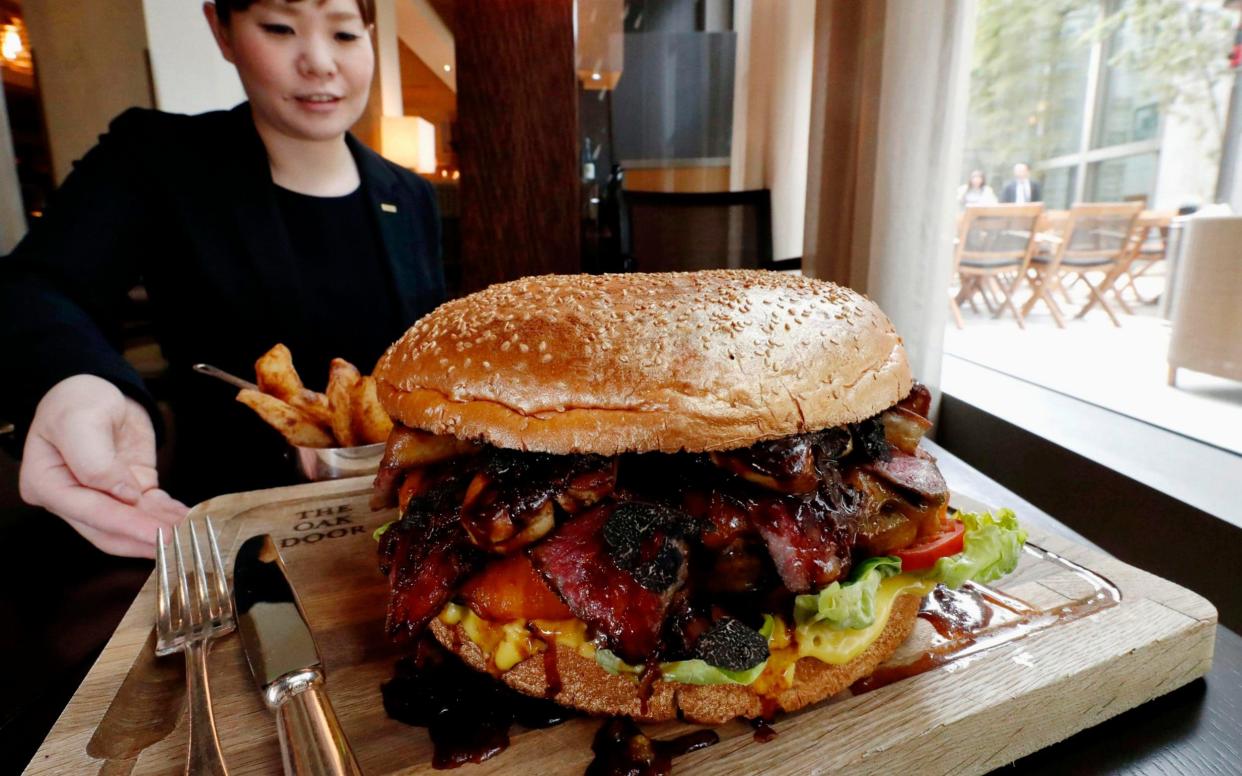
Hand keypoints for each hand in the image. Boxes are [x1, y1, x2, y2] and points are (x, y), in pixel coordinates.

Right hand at [19, 375, 187, 556]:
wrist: (98, 389)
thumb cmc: (77, 401)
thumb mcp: (79, 421)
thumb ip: (95, 461)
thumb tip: (123, 495)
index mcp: (46, 483)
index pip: (88, 512)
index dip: (124, 524)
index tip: (155, 533)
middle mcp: (70, 498)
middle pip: (108, 529)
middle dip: (144, 536)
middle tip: (178, 542)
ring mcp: (100, 497)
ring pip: (131, 525)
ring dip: (161, 529)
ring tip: (190, 533)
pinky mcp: (128, 492)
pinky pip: (148, 509)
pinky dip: (168, 515)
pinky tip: (187, 518)